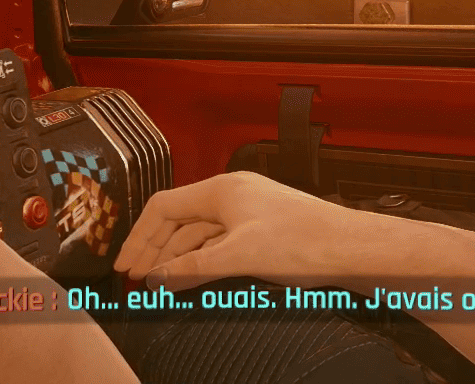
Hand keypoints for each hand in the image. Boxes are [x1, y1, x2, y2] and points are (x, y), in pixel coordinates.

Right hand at [114, 170, 372, 289]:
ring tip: (158, 285)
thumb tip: (156, 278)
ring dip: (176, 258)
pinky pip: (218, 244)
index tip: (125, 264)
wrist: (349, 249)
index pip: (164, 206)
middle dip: (155, 251)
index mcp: (222, 190)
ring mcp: (246, 213)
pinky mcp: (260, 232)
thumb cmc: (304, 241)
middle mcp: (231, 196)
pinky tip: (190, 279)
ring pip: (198, 235)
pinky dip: (200, 261)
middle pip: (179, 221)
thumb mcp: (238, 256)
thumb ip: (192, 267)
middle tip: (137, 280)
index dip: (140, 236)